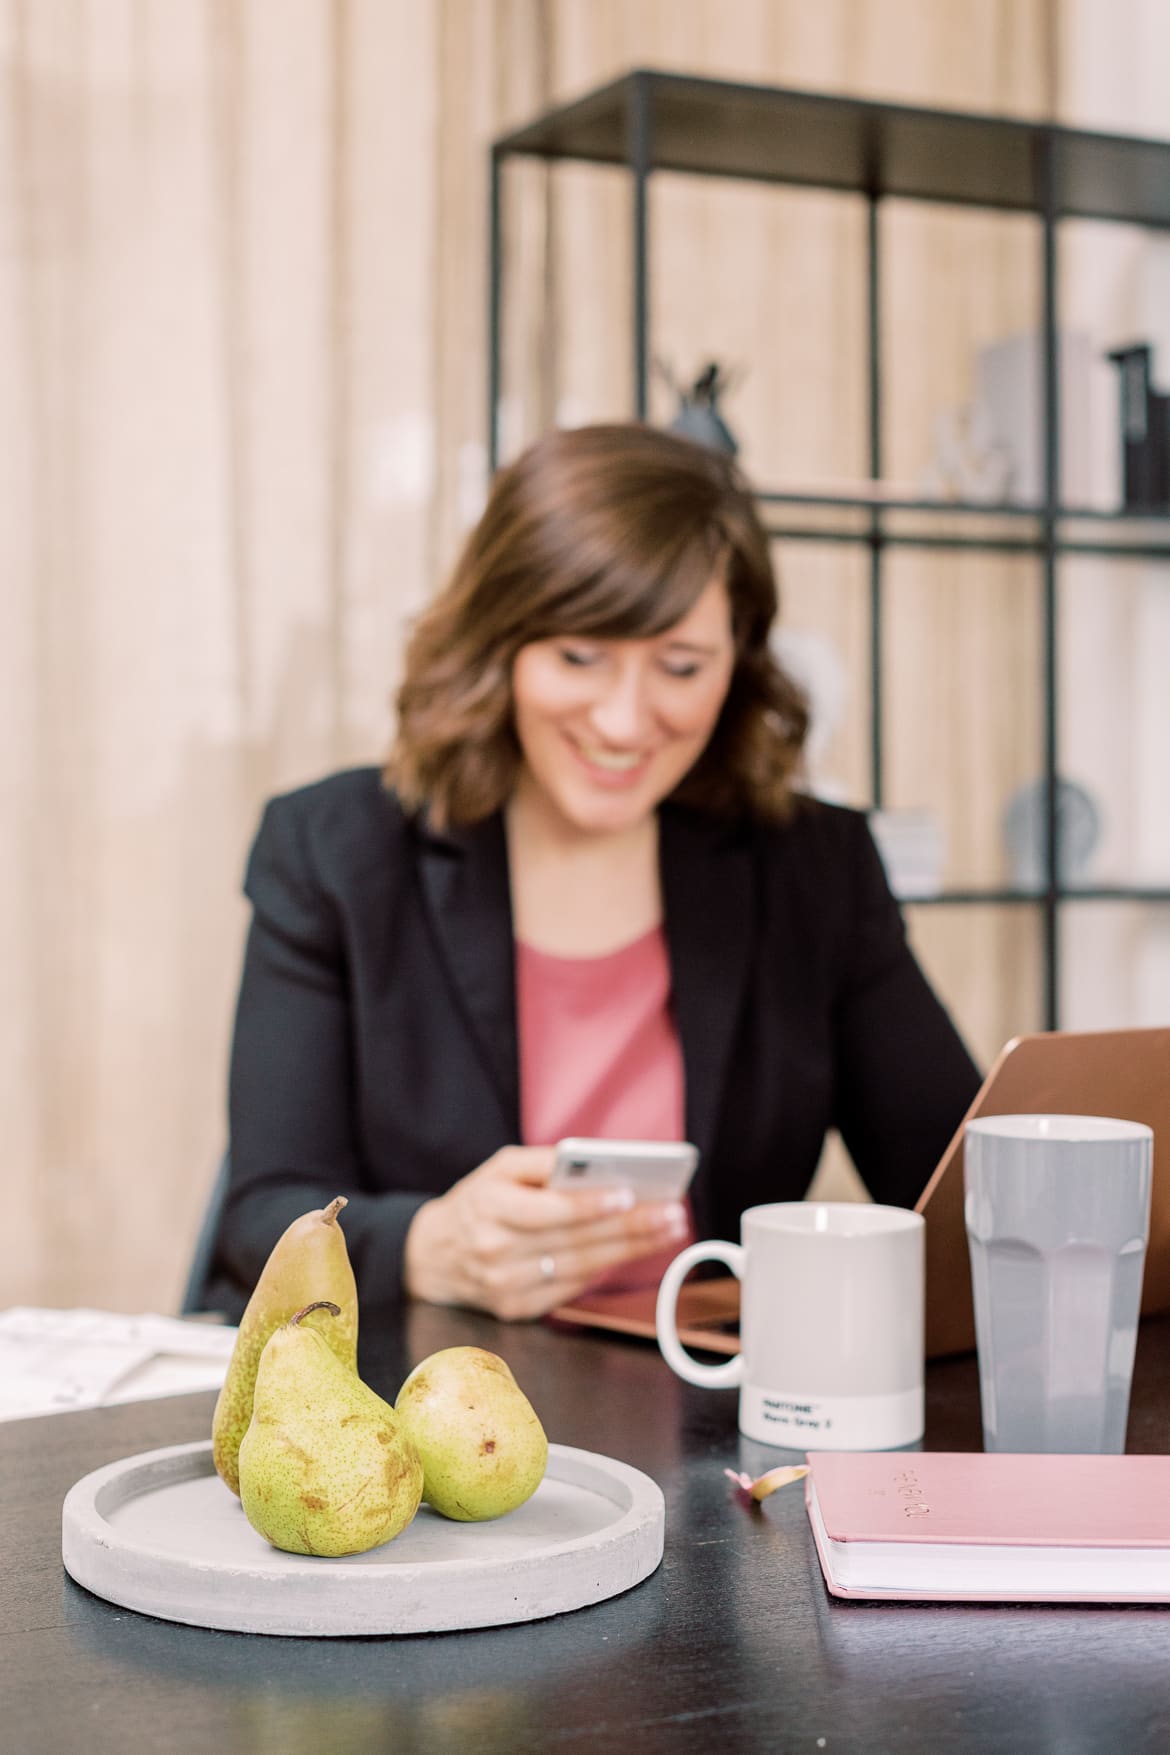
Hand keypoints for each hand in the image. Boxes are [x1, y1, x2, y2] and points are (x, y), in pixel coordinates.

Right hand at [402, 1146, 690, 1318]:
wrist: (434, 1256)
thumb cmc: (477, 1203)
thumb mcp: (498, 1168)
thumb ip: (541, 1161)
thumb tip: (591, 1163)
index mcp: (489, 1208)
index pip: (549, 1210)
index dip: (592, 1204)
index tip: (631, 1194)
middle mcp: (496, 1251)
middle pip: (576, 1241)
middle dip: (631, 1227)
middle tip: (673, 1214)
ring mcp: (507, 1287)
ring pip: (581, 1267)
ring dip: (630, 1249)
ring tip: (667, 1230)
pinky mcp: (517, 1310)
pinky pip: (571, 1289)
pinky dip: (604, 1270)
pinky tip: (631, 1251)